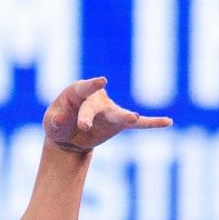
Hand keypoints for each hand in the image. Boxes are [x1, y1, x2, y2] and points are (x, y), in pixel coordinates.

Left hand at [42, 77, 171, 152]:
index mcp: (77, 92)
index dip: (93, 84)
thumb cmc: (59, 124)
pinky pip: (138, 124)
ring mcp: (110, 110)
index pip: (85, 87)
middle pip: (95, 106)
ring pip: (118, 114)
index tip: (102, 81)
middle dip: (89, 116)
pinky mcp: (119, 124)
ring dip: (125, 117)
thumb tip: (59, 119)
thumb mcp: (51, 123)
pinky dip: (151, 123)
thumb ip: (53, 120)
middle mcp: (96, 98)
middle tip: (83, 127)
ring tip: (133, 118)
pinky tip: (167, 122)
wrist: (69, 138)